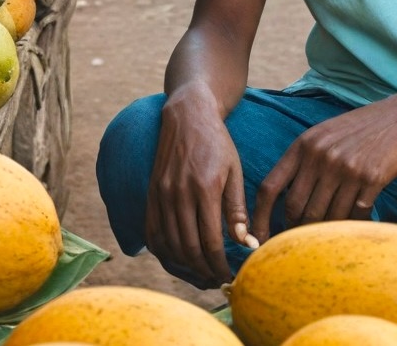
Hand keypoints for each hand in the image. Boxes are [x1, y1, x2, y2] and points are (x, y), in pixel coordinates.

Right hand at [145, 94, 250, 287]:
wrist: (187, 116)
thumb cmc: (217, 143)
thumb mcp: (235, 171)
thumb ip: (237, 208)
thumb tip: (245, 243)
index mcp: (204, 188)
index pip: (210, 242)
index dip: (220, 265)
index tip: (230, 277)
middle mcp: (178, 193)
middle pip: (188, 248)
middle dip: (204, 271)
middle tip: (217, 280)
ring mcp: (161, 194)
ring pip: (169, 245)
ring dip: (185, 266)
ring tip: (201, 273)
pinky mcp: (151, 194)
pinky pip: (152, 232)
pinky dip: (163, 251)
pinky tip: (177, 259)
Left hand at [252, 93, 396, 242]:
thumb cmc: (358, 130)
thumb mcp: (323, 135)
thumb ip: (302, 162)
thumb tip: (282, 202)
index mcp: (303, 146)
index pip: (270, 187)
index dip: (259, 217)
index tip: (258, 238)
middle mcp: (321, 157)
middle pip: (296, 208)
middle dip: (294, 229)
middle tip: (300, 242)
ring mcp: (346, 168)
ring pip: (324, 216)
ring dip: (324, 231)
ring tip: (327, 237)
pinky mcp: (371, 179)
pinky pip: (354, 215)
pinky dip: (351, 225)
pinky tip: (354, 224)